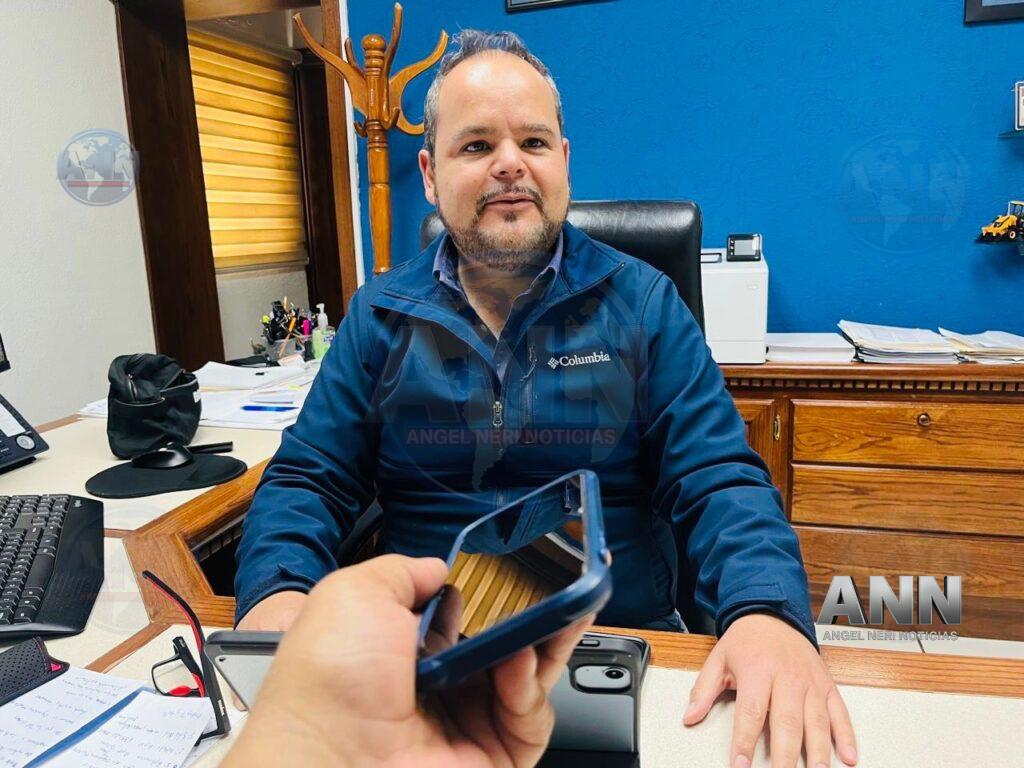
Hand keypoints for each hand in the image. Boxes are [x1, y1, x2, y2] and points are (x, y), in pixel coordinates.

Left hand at [224, 554, 593, 767]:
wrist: (331, 753)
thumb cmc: (330, 680)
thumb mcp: (355, 593)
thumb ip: (404, 572)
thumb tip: (437, 567)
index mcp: (406, 652)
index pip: (467, 619)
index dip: (495, 597)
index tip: (522, 576)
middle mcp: (439, 688)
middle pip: (506, 647)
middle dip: (536, 618)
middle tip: (557, 592)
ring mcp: (467, 724)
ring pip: (529, 679)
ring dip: (540, 645)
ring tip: (539, 622)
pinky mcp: (493, 756)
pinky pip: (532, 719)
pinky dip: (531, 688)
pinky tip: (518, 662)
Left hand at [683, 614, 856, 767]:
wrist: (773, 614)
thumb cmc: (745, 641)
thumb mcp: (718, 659)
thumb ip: (703, 690)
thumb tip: (689, 717)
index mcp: (758, 671)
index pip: (751, 712)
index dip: (745, 742)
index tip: (740, 767)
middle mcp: (787, 677)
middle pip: (787, 722)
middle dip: (785, 756)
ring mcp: (810, 682)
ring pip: (817, 722)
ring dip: (819, 753)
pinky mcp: (826, 685)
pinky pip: (840, 713)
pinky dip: (846, 736)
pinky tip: (849, 758)